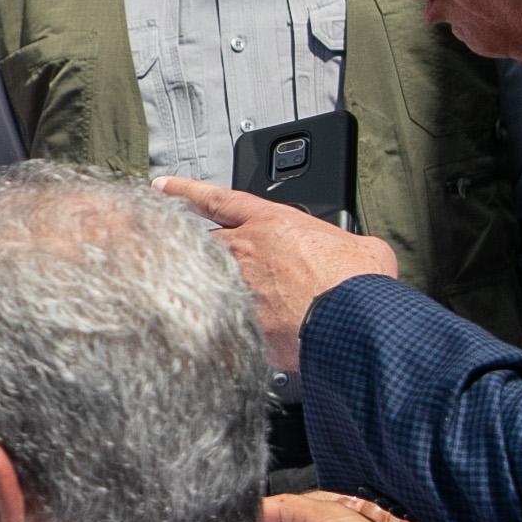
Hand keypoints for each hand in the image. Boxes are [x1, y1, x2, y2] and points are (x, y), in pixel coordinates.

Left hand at [153, 177, 396, 370]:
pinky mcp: (237, 322)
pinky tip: (217, 335)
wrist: (351, 323)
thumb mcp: (359, 246)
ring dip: (200, 286)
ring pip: (200, 280)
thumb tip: (346, 253)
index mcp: (272, 223)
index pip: (217, 199)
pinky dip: (216, 325)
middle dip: (193, 249)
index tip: (162, 186)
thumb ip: (338, 243)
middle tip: (184, 254)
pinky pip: (215, 319)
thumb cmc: (357, 284)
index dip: (186, 190)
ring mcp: (236, 287)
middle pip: (200, 243)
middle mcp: (245, 251)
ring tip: (195, 297)